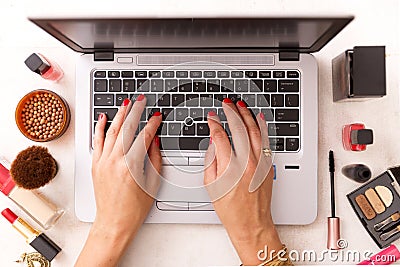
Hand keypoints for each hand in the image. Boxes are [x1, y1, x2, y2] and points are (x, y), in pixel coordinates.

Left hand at [75, 96, 161, 266]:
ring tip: (126, 103)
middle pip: (127, 129)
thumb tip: (155, 141)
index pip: (144, 137)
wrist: (113, 222)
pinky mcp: (95, 165)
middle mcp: (115, 161)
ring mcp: (103, 162)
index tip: (157, 116)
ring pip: (111, 131)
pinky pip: (97, 141)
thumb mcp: (152, 184)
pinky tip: (103, 117)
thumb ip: (155, 159)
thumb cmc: (134, 208)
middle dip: (136, 111)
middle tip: (141, 100)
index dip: (152, 124)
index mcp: (131, 166)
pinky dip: (99, 128)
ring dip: (120, 115)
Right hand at [204, 99, 281, 265]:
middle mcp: (247, 163)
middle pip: (240, 129)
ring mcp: (260, 163)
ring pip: (255, 131)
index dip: (214, 123)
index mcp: (230, 168)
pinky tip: (258, 118)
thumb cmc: (230, 209)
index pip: (221, 136)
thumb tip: (213, 141)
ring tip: (240, 105)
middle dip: (232, 112)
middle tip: (227, 103)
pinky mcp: (268, 166)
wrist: (251, 223)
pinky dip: (262, 127)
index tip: (211, 117)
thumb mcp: (211, 187)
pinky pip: (266, 141)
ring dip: (247, 115)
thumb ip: (210, 160)